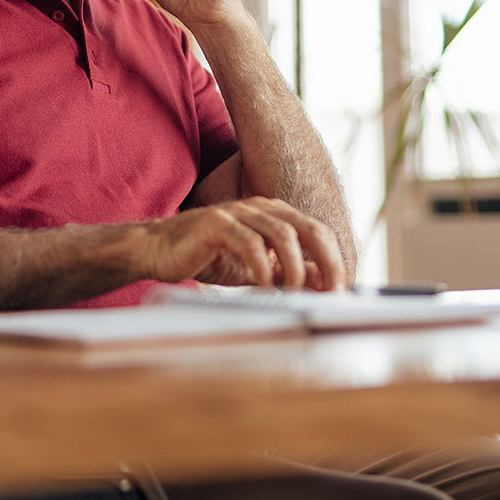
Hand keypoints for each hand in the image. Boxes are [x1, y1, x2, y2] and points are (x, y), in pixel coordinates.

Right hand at [130, 197, 345, 290]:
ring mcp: (238, 213)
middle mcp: (260, 207)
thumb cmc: (210, 257)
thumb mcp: (258, 268)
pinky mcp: (216, 224)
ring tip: (291, 292)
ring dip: (294, 267)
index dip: (333, 259)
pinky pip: (249, 243)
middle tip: (330, 291)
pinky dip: (262, 267)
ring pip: (282, 234)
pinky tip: (263, 287)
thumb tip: (324, 282)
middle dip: (325, 261)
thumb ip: (288, 271)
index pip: (317, 231)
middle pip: (308, 228)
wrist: (160, 250)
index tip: (339, 289)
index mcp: (275, 214)